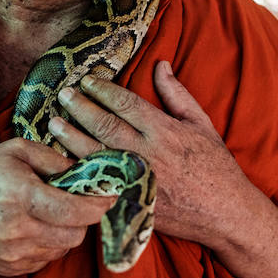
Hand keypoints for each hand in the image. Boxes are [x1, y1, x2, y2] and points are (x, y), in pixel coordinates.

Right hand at [0, 138, 117, 275]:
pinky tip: (35, 227)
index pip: (76, 209)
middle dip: (85, 218)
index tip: (109, 195)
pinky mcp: (12, 269)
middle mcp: (18, 228)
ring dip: (68, 231)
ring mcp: (15, 253)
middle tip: (81, 202)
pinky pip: (48, 258)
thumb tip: (85, 170)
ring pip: (64, 247)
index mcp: (20, 194)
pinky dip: (51, 243)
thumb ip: (52, 157)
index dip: (99, 204)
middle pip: (76, 233)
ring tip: (52, 212)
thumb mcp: (12, 152)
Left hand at [51, 60, 256, 248]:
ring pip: (95, 154)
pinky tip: (63, 162)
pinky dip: (79, 172)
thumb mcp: (202, 125)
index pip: (125, 103)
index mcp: (165, 131)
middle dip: (80, 108)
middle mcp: (148, 154)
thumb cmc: (215, 167)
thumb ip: (177, 95)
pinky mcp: (131, 202)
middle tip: (63, 94)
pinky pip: (98, 185)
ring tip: (53, 123)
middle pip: (104, 125)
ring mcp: (136, 180)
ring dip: (71, 137)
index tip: (87, 81)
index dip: (103, 90)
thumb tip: (160, 64)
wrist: (224, 213)